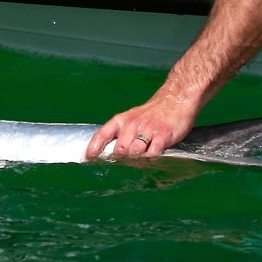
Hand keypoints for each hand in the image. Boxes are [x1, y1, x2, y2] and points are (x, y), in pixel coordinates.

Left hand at [85, 91, 201, 160]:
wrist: (175, 100)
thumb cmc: (151, 114)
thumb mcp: (130, 119)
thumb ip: (119, 135)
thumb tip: (107, 152)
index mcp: (121, 120)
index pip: (102, 135)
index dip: (93, 148)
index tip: (87, 158)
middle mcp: (132, 125)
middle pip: (119, 149)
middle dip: (118, 158)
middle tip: (122, 162)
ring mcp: (147, 131)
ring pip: (135, 152)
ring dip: (135, 159)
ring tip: (139, 158)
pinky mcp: (163, 136)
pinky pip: (153, 152)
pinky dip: (151, 157)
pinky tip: (153, 154)